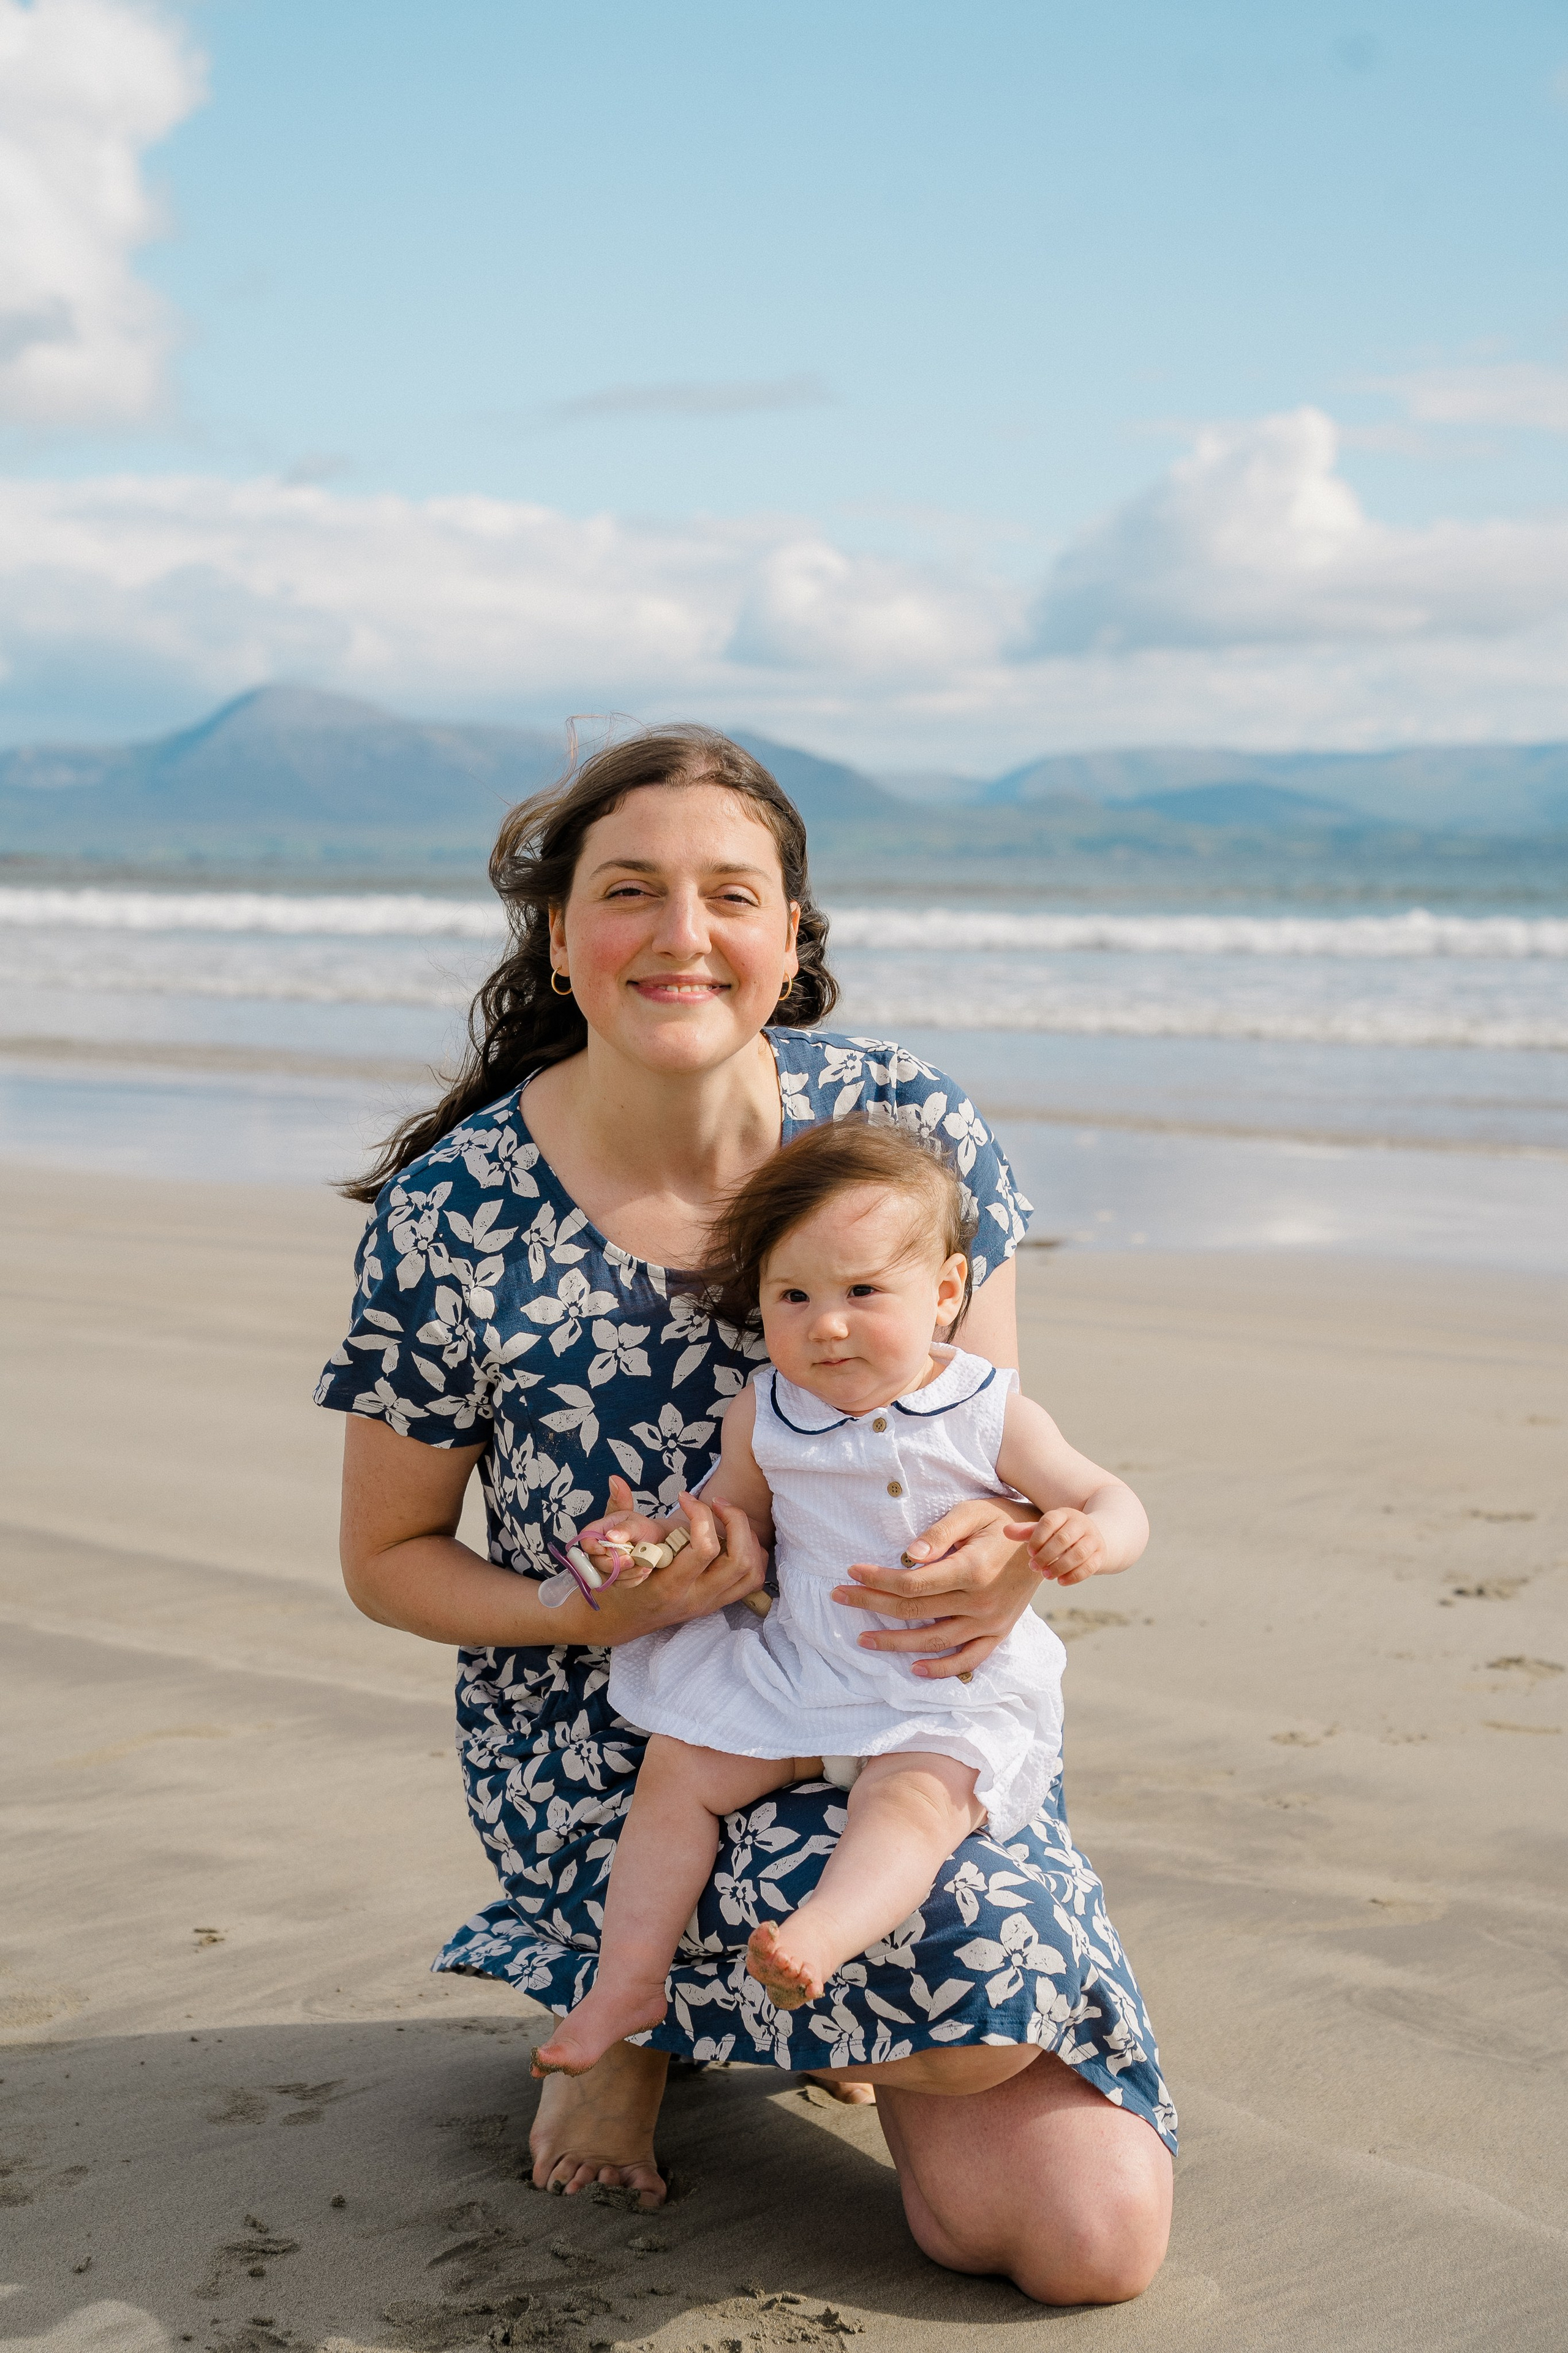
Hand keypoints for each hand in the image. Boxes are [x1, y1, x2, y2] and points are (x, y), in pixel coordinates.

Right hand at [561, 1482, 765, 1642]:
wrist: (621, 1620)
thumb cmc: (618, 1582)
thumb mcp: (614, 1551)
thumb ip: (618, 1514)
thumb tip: (615, 1479)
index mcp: (670, 1586)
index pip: (704, 1549)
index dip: (701, 1514)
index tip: (685, 1497)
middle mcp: (695, 1597)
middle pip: (738, 1560)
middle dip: (736, 1521)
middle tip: (716, 1502)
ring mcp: (710, 1602)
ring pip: (751, 1570)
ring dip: (747, 1536)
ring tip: (727, 1517)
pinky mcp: (719, 1602)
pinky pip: (752, 1579)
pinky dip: (752, 1553)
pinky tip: (733, 1536)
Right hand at [578, 1475, 669, 1586]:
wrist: (657, 1543)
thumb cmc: (643, 1529)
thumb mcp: (636, 1521)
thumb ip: (623, 1516)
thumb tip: (612, 1517)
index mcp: (599, 1530)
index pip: (585, 1539)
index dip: (592, 1546)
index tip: (606, 1548)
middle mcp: (598, 1549)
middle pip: (595, 1561)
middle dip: (614, 1563)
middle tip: (631, 1560)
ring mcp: (605, 1565)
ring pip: (608, 1575)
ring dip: (627, 1573)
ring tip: (645, 1566)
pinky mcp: (614, 1578)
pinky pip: (619, 1584)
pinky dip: (632, 1580)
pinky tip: (643, 1572)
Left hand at [830, 1496, 1040, 1680]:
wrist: (1048, 1539)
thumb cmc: (1002, 1519)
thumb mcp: (971, 1513)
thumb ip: (939, 1533)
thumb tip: (908, 1556)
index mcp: (972, 1570)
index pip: (912, 1583)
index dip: (877, 1579)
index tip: (851, 1572)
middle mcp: (980, 1602)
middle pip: (915, 1610)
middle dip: (872, 1605)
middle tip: (840, 1597)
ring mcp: (991, 1622)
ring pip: (935, 1640)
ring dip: (896, 1642)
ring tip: (864, 1639)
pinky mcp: (999, 1632)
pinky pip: (969, 1659)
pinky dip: (943, 1668)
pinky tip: (915, 1668)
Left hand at [1006, 1506, 1106, 1586]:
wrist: (1091, 1538)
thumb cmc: (1060, 1534)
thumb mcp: (1044, 1530)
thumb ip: (1026, 1531)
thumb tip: (1006, 1531)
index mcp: (1064, 1514)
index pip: (1049, 1522)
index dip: (1037, 1538)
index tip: (1030, 1553)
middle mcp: (1081, 1523)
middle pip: (1064, 1539)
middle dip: (1046, 1555)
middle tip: (1034, 1567)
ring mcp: (1093, 1539)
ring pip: (1079, 1553)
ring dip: (1060, 1566)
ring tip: (1046, 1576)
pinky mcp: (1101, 1554)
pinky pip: (1090, 1566)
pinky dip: (1075, 1576)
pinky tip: (1060, 1582)